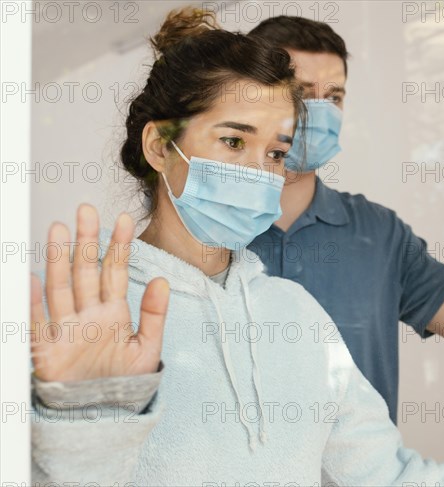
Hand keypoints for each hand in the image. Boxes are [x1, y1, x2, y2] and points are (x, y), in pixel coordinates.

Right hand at [30, 204, 169, 381]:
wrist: (104, 415)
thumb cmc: (125, 382)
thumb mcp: (147, 347)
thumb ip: (154, 314)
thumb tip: (163, 281)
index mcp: (113, 313)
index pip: (115, 272)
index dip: (118, 245)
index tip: (124, 219)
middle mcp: (89, 315)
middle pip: (85, 271)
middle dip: (86, 241)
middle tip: (86, 210)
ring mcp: (67, 329)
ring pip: (61, 287)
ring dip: (58, 259)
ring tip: (59, 230)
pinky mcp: (49, 351)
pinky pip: (37, 323)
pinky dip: (33, 302)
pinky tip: (31, 279)